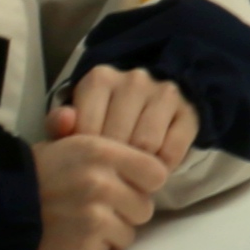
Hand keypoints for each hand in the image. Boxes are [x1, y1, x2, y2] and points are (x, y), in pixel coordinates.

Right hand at [29, 131, 171, 249]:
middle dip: (126, 210)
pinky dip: (94, 248)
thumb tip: (150, 159)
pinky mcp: (85, 245)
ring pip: (129, 232)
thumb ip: (111, 149)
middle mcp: (102, 183)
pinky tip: (73, 236)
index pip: (156, 173)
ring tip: (83, 223)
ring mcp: (94, 217)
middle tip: (99, 206)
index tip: (130, 185)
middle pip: (144, 207)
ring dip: (111, 231)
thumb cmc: (37, 173)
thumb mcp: (71, 145)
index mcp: (102, 153)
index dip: (144, 182)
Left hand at [57, 63, 198, 168]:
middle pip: (119, 139)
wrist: (149, 106)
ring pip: (147, 145)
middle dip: (115, 162)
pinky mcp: (189, 110)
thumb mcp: (77, 121)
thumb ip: (60, 125)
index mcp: (100, 78)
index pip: (89, 128)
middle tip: (112, 171)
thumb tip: (66, 120)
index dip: (89, 154)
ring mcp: (164, 92)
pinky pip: (173, 150)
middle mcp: (134, 79)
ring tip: (132, 169)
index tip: (92, 161)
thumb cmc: (104, 119)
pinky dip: (163, 165)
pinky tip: (153, 164)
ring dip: (139, 165)